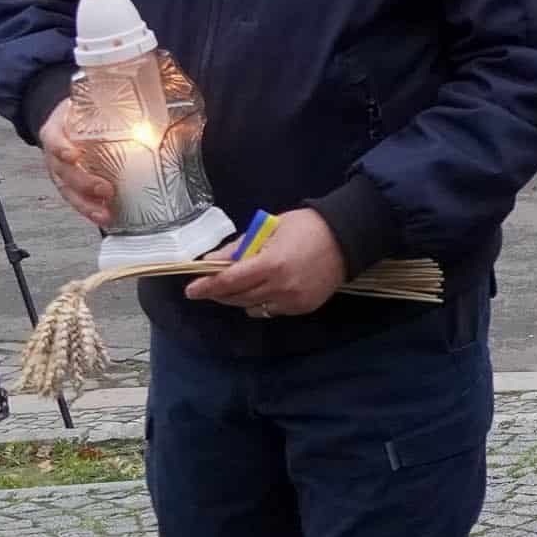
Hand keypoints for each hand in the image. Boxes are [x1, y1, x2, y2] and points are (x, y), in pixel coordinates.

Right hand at [37, 99, 117, 228]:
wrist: (63, 120)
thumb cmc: (78, 113)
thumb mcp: (86, 102)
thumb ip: (106, 101)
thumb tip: (146, 93)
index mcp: (56, 130)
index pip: (54, 139)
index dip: (61, 148)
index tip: (73, 155)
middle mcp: (55, 154)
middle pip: (63, 172)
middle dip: (84, 183)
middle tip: (105, 188)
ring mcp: (60, 172)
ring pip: (68, 191)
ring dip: (86, 204)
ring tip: (103, 213)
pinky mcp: (69, 184)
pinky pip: (76, 199)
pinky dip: (89, 210)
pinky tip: (103, 216)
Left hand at [182, 207, 347, 318]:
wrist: (346, 239)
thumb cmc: (306, 226)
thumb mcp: (269, 228)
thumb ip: (240, 247)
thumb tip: (211, 261)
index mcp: (272, 263)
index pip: (230, 281)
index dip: (207, 286)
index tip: (191, 290)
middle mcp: (281, 287)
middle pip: (237, 297)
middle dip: (218, 292)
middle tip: (206, 286)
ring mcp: (293, 301)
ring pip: (251, 307)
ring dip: (237, 298)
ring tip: (235, 285)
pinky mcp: (302, 308)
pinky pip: (270, 310)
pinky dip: (259, 302)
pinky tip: (263, 288)